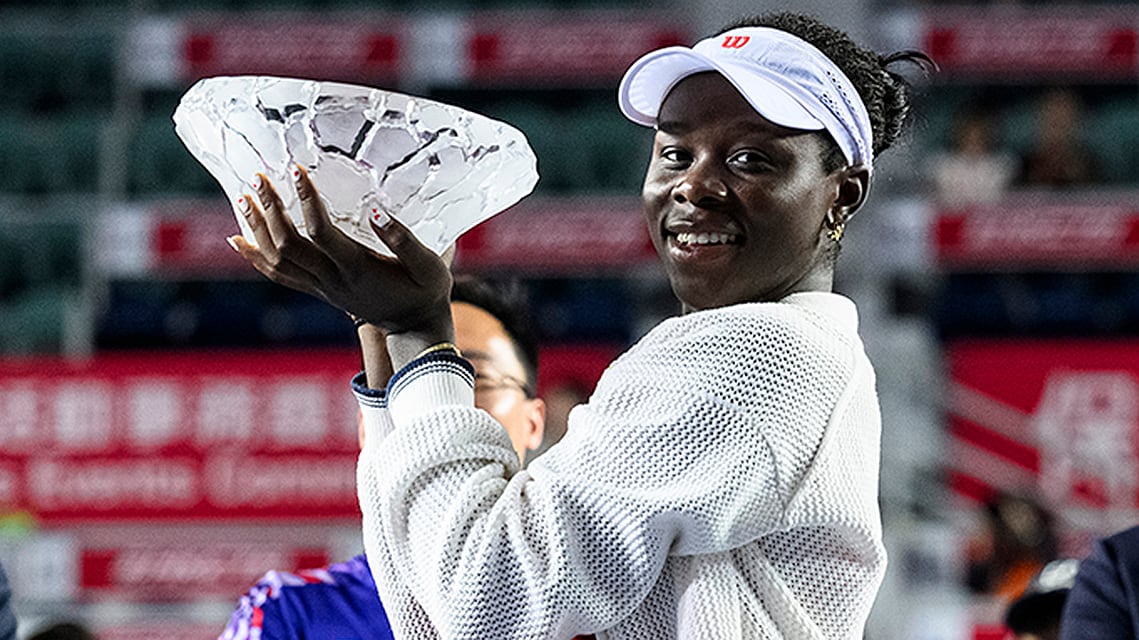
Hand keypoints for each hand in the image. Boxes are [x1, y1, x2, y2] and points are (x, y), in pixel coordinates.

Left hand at [229, 166, 454, 356]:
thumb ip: (405, 240)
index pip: (321, 232)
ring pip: (277, 261)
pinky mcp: (319, 291)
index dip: (306, 200)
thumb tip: (377, 211)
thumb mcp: (429, 266)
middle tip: (257, 178)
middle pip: (288, 245)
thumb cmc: (426, 292)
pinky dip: (255, 258)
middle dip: (269, 210)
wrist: (416, 328)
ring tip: (242, 199)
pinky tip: (237, 240)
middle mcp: (333, 279)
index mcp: (358, 268)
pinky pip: (279, 275)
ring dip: (256, 230)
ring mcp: (323, 287)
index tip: (295, 170)